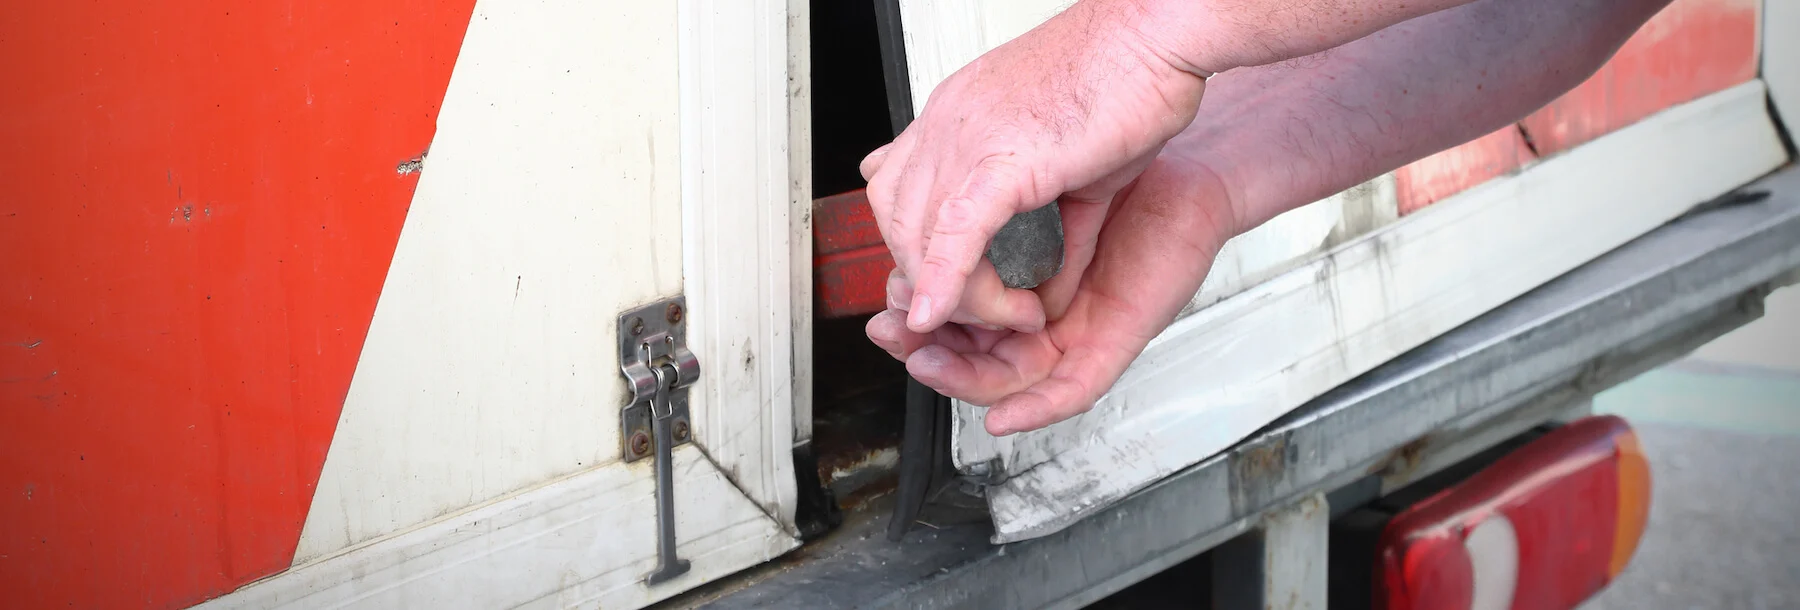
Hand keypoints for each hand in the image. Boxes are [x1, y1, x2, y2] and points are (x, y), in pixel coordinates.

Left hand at [860, 0, 1210, 334]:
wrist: (1158, 34)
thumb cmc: (1128, 77)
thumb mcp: (1078, 164)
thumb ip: (1057, 222)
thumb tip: (1051, 279)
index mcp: (960, 116)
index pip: (901, 193)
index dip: (922, 247)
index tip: (962, 283)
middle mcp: (949, 123)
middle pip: (897, 222)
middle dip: (935, 281)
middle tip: (991, 310)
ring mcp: (966, 136)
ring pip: (920, 239)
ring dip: (959, 295)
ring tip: (1009, 313)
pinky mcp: (1001, 158)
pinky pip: (954, 234)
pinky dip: (946, 281)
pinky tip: (946, 314)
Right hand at [868, 153, 1237, 434]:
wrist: (1184, 170)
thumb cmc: (1108, 171)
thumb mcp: (1021, 184)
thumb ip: (967, 204)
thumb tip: (900, 202)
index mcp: (1011, 281)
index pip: (949, 315)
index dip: (912, 315)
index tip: (884, 299)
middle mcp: (1037, 315)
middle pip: (967, 354)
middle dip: (923, 350)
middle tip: (891, 332)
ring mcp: (1075, 334)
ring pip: (1006, 380)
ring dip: (961, 381)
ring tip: (926, 363)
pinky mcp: (1112, 343)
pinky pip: (1072, 391)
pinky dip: (1037, 408)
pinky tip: (1003, 417)